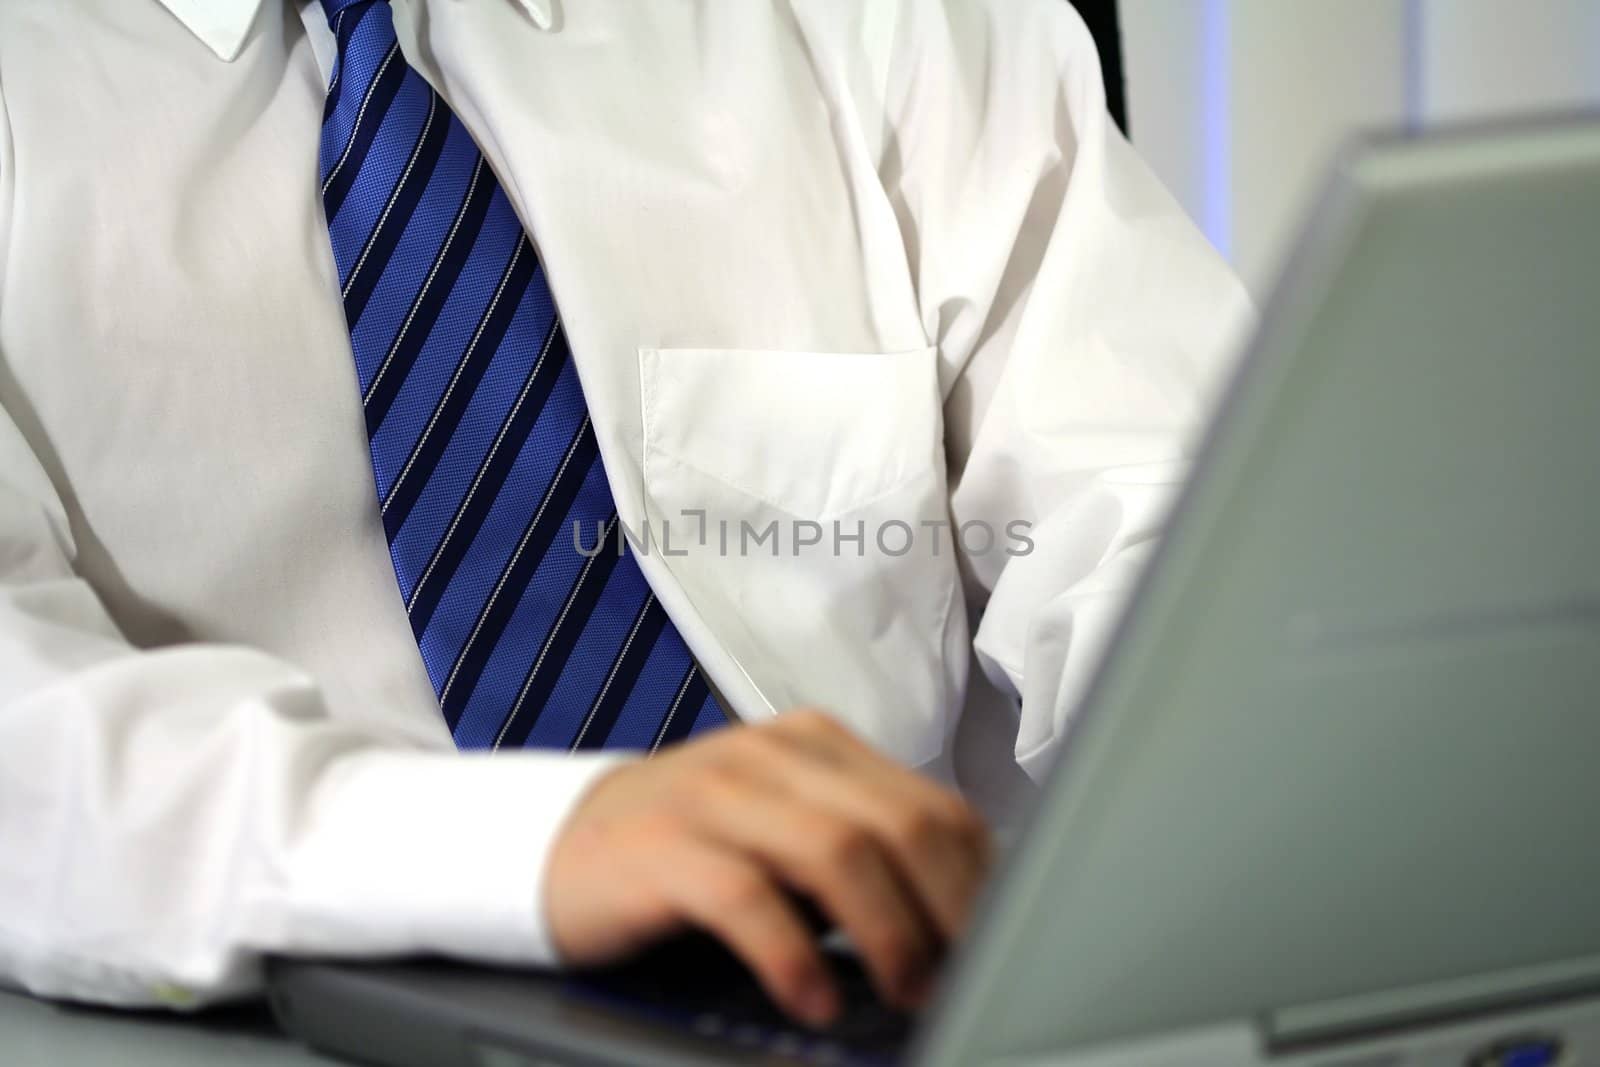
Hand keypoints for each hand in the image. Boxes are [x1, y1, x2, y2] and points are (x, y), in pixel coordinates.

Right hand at [544, 709, 991, 1026]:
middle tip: (962, 976)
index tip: (998, 944)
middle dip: (948, 910)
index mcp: (815, 746)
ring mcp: (714, 793)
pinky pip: (747, 896)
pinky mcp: (661, 846)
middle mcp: (771, 755)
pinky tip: (811, 999)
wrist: (557, 845)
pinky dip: (792, 955)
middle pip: (899, 822)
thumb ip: (861, 853)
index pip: (933, 804)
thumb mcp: (783, 834)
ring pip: (836, 850)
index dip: (977, 883)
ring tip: (903, 990)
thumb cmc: (690, 851)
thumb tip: (961, 921)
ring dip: (887, 932)